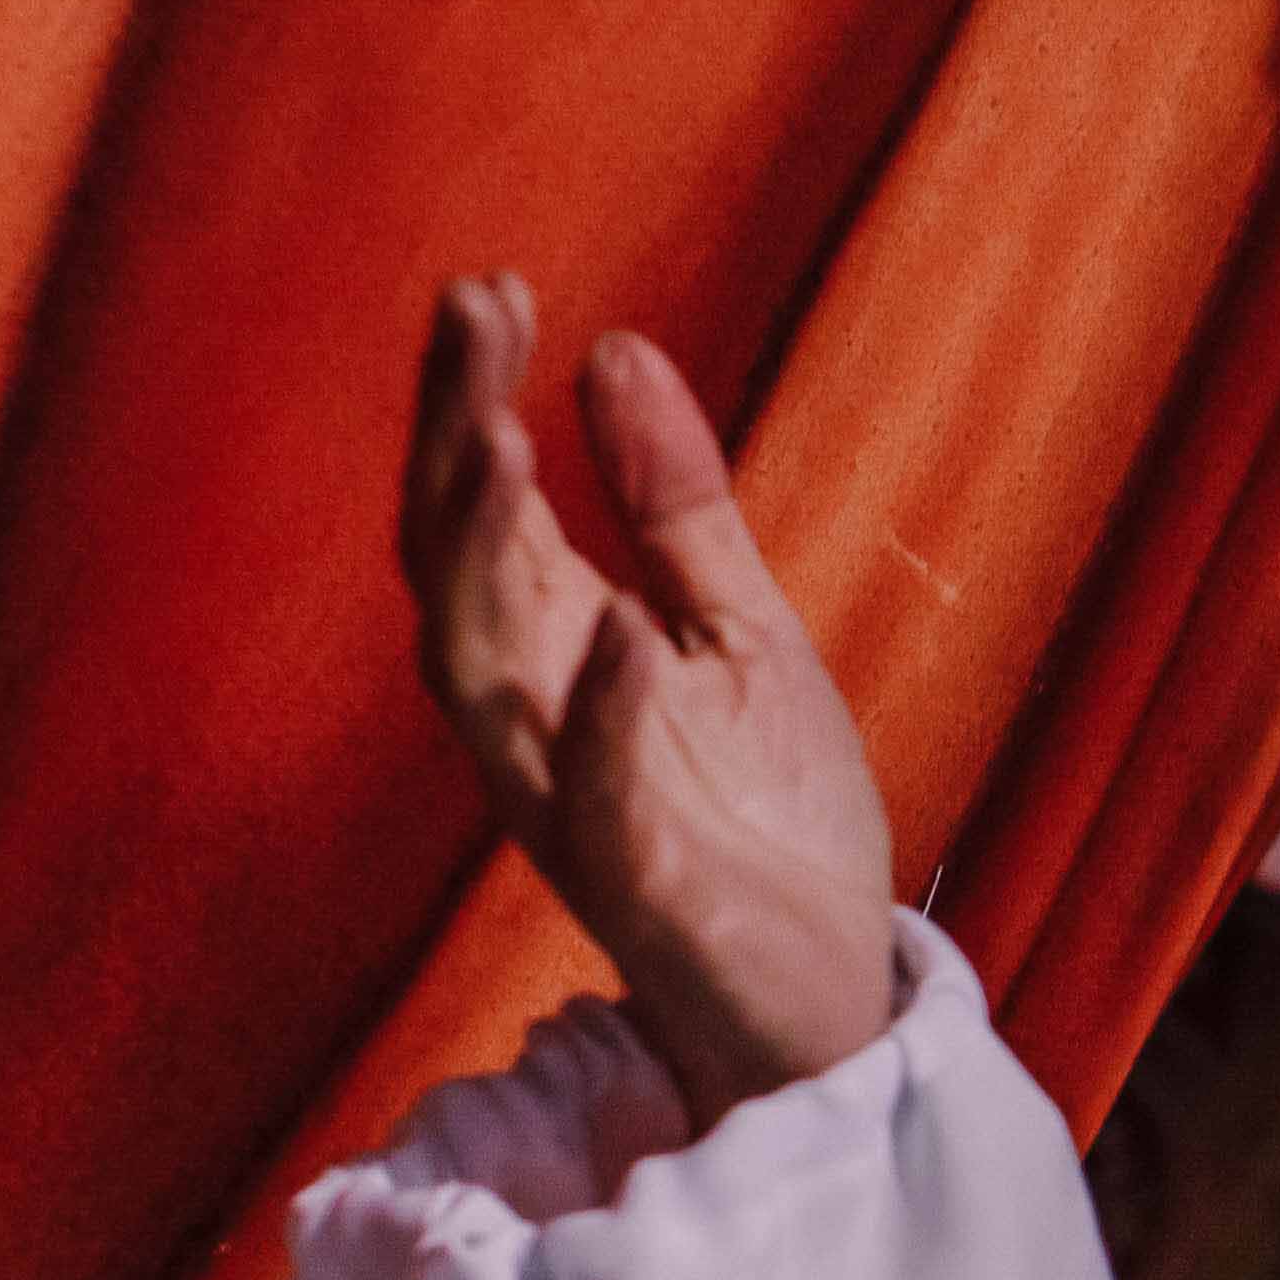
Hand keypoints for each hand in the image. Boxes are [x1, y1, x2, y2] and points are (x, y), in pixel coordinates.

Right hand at [398, 276, 897, 1127]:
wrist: (828, 993)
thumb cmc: (765, 819)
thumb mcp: (742, 629)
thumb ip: (676, 506)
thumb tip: (616, 346)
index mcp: (555, 648)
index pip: (479, 504)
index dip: (469, 394)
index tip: (495, 286)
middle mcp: (532, 716)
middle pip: (454, 560)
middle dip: (451, 435)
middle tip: (472, 312)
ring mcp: (569, 800)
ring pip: (484, 672)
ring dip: (488, 555)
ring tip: (499, 440)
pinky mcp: (633, 884)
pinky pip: (591, 798)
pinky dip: (602, 716)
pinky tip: (623, 631)